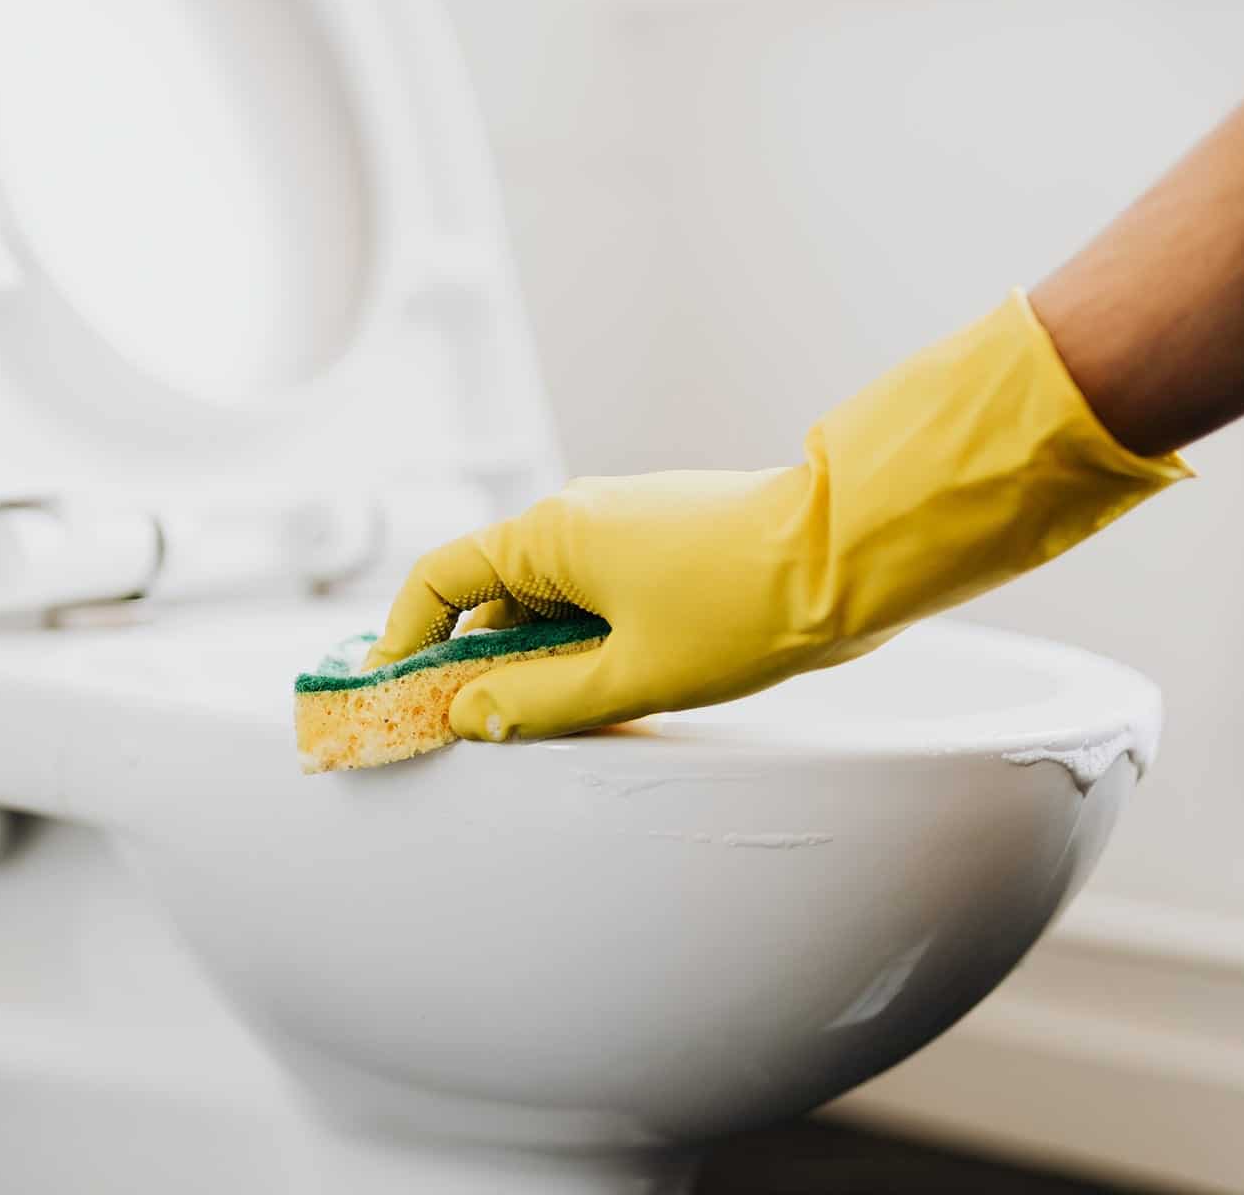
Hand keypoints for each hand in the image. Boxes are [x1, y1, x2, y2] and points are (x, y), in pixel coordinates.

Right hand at [365, 292, 1188, 742]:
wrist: (851, 554)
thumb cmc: (743, 607)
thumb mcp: (631, 674)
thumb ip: (538, 700)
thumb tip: (469, 713)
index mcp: (551, 534)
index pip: (440, 578)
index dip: (405, 635)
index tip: (392, 688)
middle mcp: (576, 517)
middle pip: (492, 591)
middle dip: (475, 658)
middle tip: (471, 725)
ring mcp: (622, 523)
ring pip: (549, 596)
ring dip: (536, 653)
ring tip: (553, 716)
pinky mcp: (662, 538)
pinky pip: (594, 590)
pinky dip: (581, 636)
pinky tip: (608, 684)